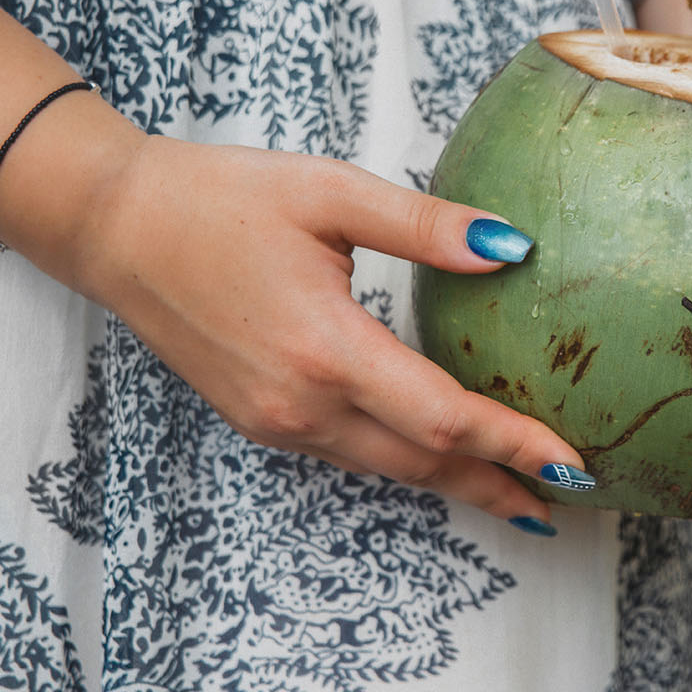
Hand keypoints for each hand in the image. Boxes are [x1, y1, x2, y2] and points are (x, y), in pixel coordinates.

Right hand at [76, 136, 589, 532]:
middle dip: (500, 484)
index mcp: (325, 347)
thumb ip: (424, 225)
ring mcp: (276, 421)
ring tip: (519, 493)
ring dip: (457, 482)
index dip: (514, 444)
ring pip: (388, 468)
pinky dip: (407, 462)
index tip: (574, 465)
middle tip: (568, 498)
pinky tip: (438, 454)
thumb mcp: (330, 193)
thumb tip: (511, 248)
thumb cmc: (221, 198)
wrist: (117, 227)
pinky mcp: (261, 419)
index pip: (443, 416)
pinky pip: (351, 455)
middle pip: (423, 463)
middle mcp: (301, 403)